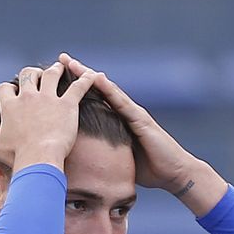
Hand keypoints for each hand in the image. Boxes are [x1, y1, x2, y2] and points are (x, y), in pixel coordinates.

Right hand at [0, 59, 102, 174]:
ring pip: (51, 74)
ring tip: (60, 68)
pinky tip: (92, 75)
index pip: (5, 88)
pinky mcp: (67, 104)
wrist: (39, 159)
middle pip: (28, 74)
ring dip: (55, 69)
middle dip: (32, 73)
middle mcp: (28, 96)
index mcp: (10, 106)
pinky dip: (86, 79)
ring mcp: (48, 98)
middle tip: (38, 76)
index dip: (9, 89)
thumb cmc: (17, 156)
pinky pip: (78, 87)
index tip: (14, 94)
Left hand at [59, 52, 228, 213]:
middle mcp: (124, 112)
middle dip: (80, 74)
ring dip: (90, 76)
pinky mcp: (140, 119)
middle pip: (98, 89)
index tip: (58, 78)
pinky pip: (120, 101)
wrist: (174, 174)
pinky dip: (108, 89)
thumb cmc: (148, 171)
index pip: (94, 100)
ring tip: (74, 63)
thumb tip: (84, 164)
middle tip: (62, 58)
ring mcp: (133, 113)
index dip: (77, 88)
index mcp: (117, 122)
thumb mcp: (119, 161)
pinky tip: (96, 78)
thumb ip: (105, 155)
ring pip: (108, 90)